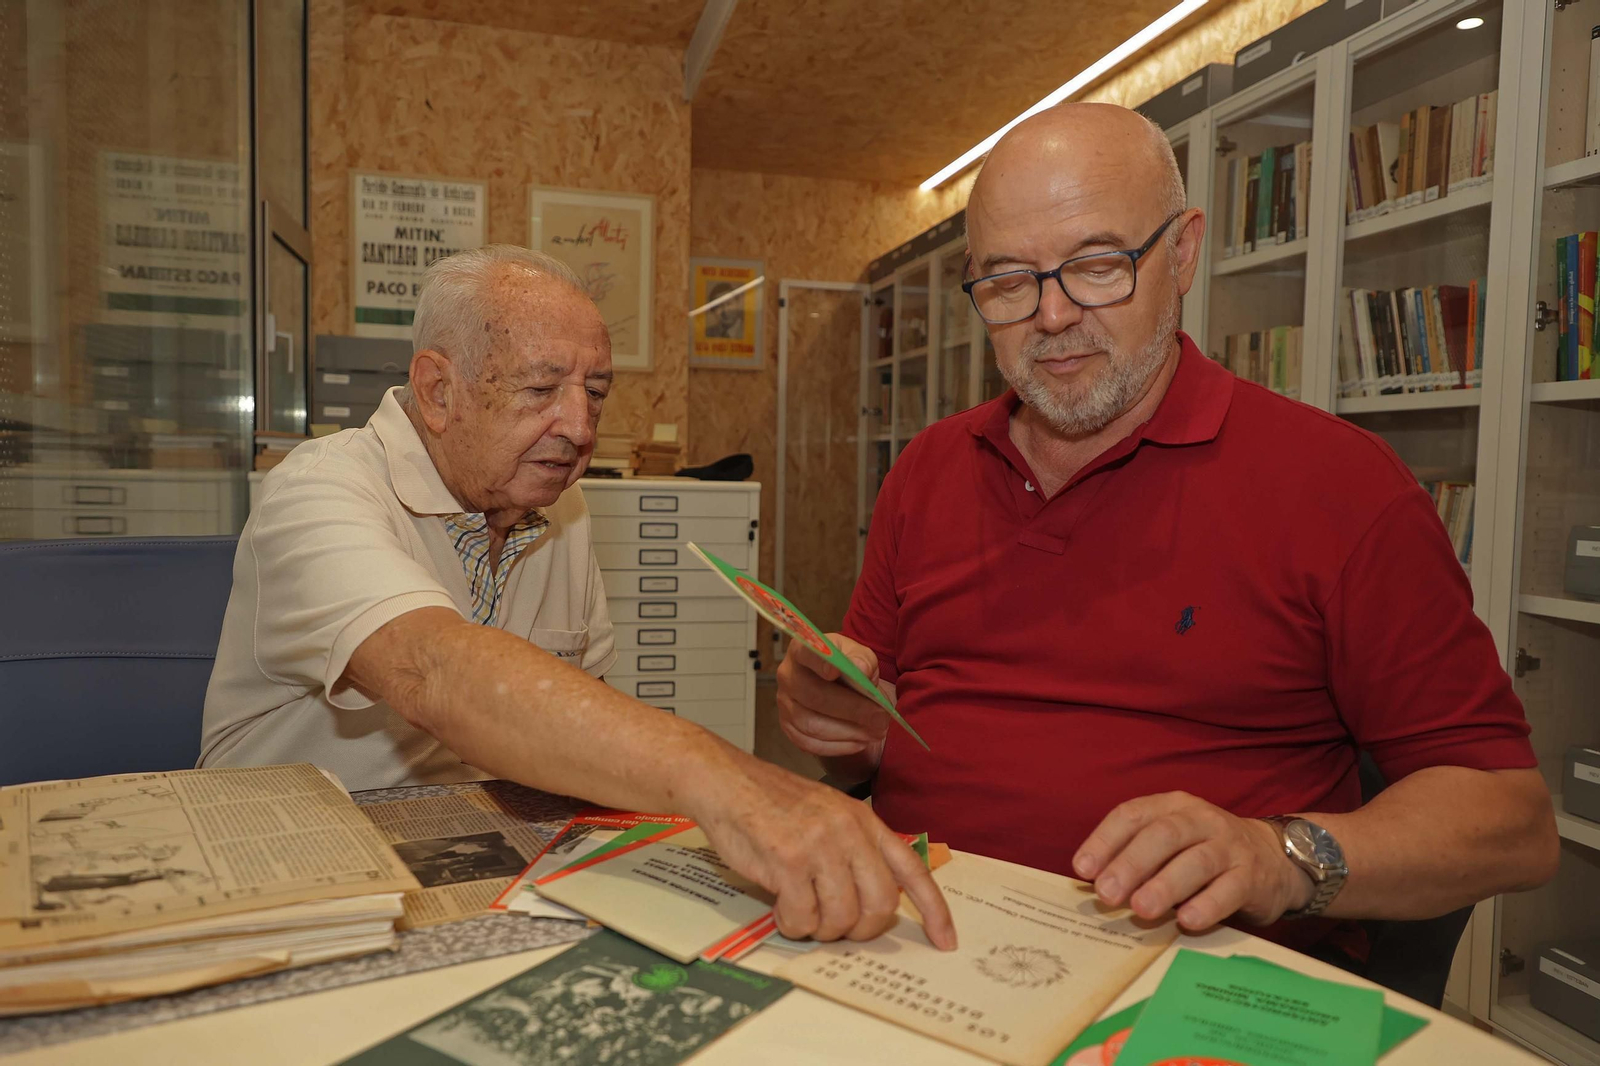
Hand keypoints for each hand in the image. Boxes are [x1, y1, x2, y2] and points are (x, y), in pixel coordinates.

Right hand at [688, 755, 956, 949]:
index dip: (934, 910)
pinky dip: (792, 924)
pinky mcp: (788, 861)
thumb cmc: (771, 803)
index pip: (912, 869)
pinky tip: (780, 908)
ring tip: (801, 914)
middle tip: (838, 929)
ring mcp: (819, 845)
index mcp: (864, 820)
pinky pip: (803, 917)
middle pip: (880, 904)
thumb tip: (871, 904)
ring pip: (842, 917)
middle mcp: (848, 831)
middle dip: (861, 930)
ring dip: (821, 929)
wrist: (726, 783)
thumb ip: (853, 850)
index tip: (945, 941)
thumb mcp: (827, 814)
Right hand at [775, 633, 891, 763]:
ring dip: (848, 732)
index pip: (806, 653)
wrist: (837, 685)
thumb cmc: (847, 667)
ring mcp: (784, 703)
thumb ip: (862, 658)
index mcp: (802, 649)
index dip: (819, 663)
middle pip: (814, 696)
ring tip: (875, 732)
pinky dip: (837, 747)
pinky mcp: (788, 727)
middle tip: (881, 718)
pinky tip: (859, 742)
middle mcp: (787, 675)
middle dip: (852, 710)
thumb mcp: (858, 655)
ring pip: (811, 724)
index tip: (836, 671)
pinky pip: (809, 743)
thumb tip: (861, 668)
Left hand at [1071, 792, 1313, 930]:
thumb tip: (1095, 884)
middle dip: (1131, 863)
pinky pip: (1229, 889)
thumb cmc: (1204, 853)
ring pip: (1196, 861)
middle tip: (1107, 893)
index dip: (1104, 840)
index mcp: (1172, 806)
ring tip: (1141, 909)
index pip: (1132, 814)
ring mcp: (1229, 846)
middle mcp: (1201, 819)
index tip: (1082, 869)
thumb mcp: (1171, 844)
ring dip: (1165, 885)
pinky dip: (1207, 905)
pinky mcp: (1253, 876)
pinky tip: (1187, 921)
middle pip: (1163, 835)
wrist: (1273, 860)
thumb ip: (1137, 857)